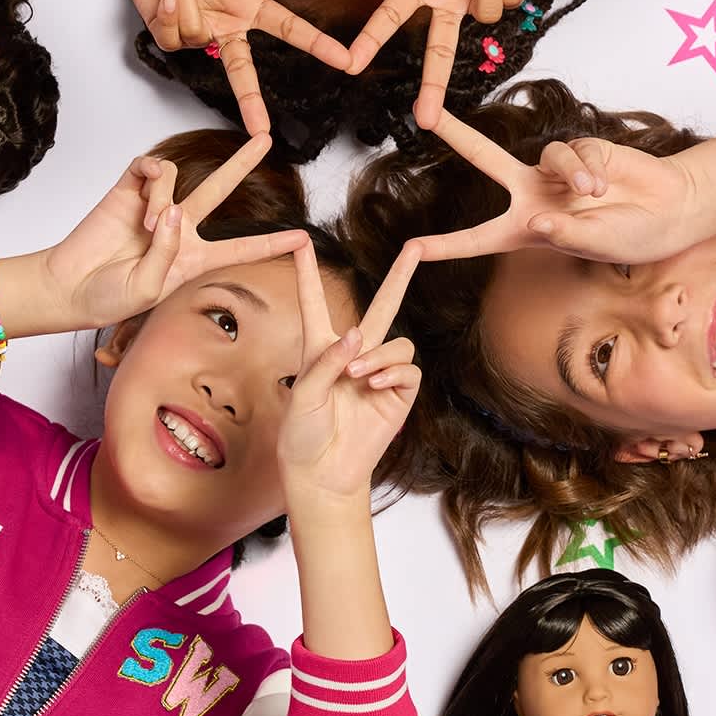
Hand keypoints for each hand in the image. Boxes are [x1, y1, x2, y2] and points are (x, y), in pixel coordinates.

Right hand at [38, 135, 308, 328]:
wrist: (68, 287)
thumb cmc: (108, 297)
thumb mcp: (149, 288)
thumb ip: (167, 251)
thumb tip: (172, 209)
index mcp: (193, 258)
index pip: (241, 249)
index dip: (272, 244)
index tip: (304, 239)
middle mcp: (179, 227)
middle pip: (220, 189)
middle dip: (242, 163)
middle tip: (266, 138)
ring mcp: (153, 205)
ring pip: (178, 178)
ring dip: (165, 197)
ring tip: (147, 226)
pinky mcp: (127, 190)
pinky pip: (151, 168)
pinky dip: (152, 181)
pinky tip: (143, 203)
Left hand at [106, 0, 351, 135]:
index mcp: (249, 4)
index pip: (290, 29)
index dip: (318, 45)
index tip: (345, 61)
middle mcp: (226, 24)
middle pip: (244, 73)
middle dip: (251, 103)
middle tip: (263, 132)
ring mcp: (197, 31)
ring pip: (196, 33)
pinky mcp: (169, 33)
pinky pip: (173, 36)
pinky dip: (169, 9)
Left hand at [277, 244, 423, 509]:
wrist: (322, 472)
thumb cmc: (302, 434)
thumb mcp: (303, 394)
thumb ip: (328, 361)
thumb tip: (357, 334)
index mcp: (321, 349)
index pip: (315, 303)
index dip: (307, 274)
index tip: (299, 242)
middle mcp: (355, 355)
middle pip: (383, 306)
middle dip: (401, 276)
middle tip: (416, 246)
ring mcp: (380, 374)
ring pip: (397, 341)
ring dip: (379, 354)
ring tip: (358, 376)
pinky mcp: (399, 395)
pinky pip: (408, 369)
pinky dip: (392, 372)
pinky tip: (375, 385)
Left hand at [407, 110, 715, 266]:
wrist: (668, 209)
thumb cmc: (630, 236)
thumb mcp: (596, 244)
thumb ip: (567, 234)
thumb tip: (538, 220)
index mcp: (527, 229)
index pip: (479, 238)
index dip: (446, 245)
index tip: (411, 251)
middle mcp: (535, 194)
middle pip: (486, 158)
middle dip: (458, 134)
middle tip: (425, 115)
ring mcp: (557, 169)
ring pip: (547, 155)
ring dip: (572, 173)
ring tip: (597, 193)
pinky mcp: (582, 149)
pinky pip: (575, 150)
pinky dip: (590, 167)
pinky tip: (607, 184)